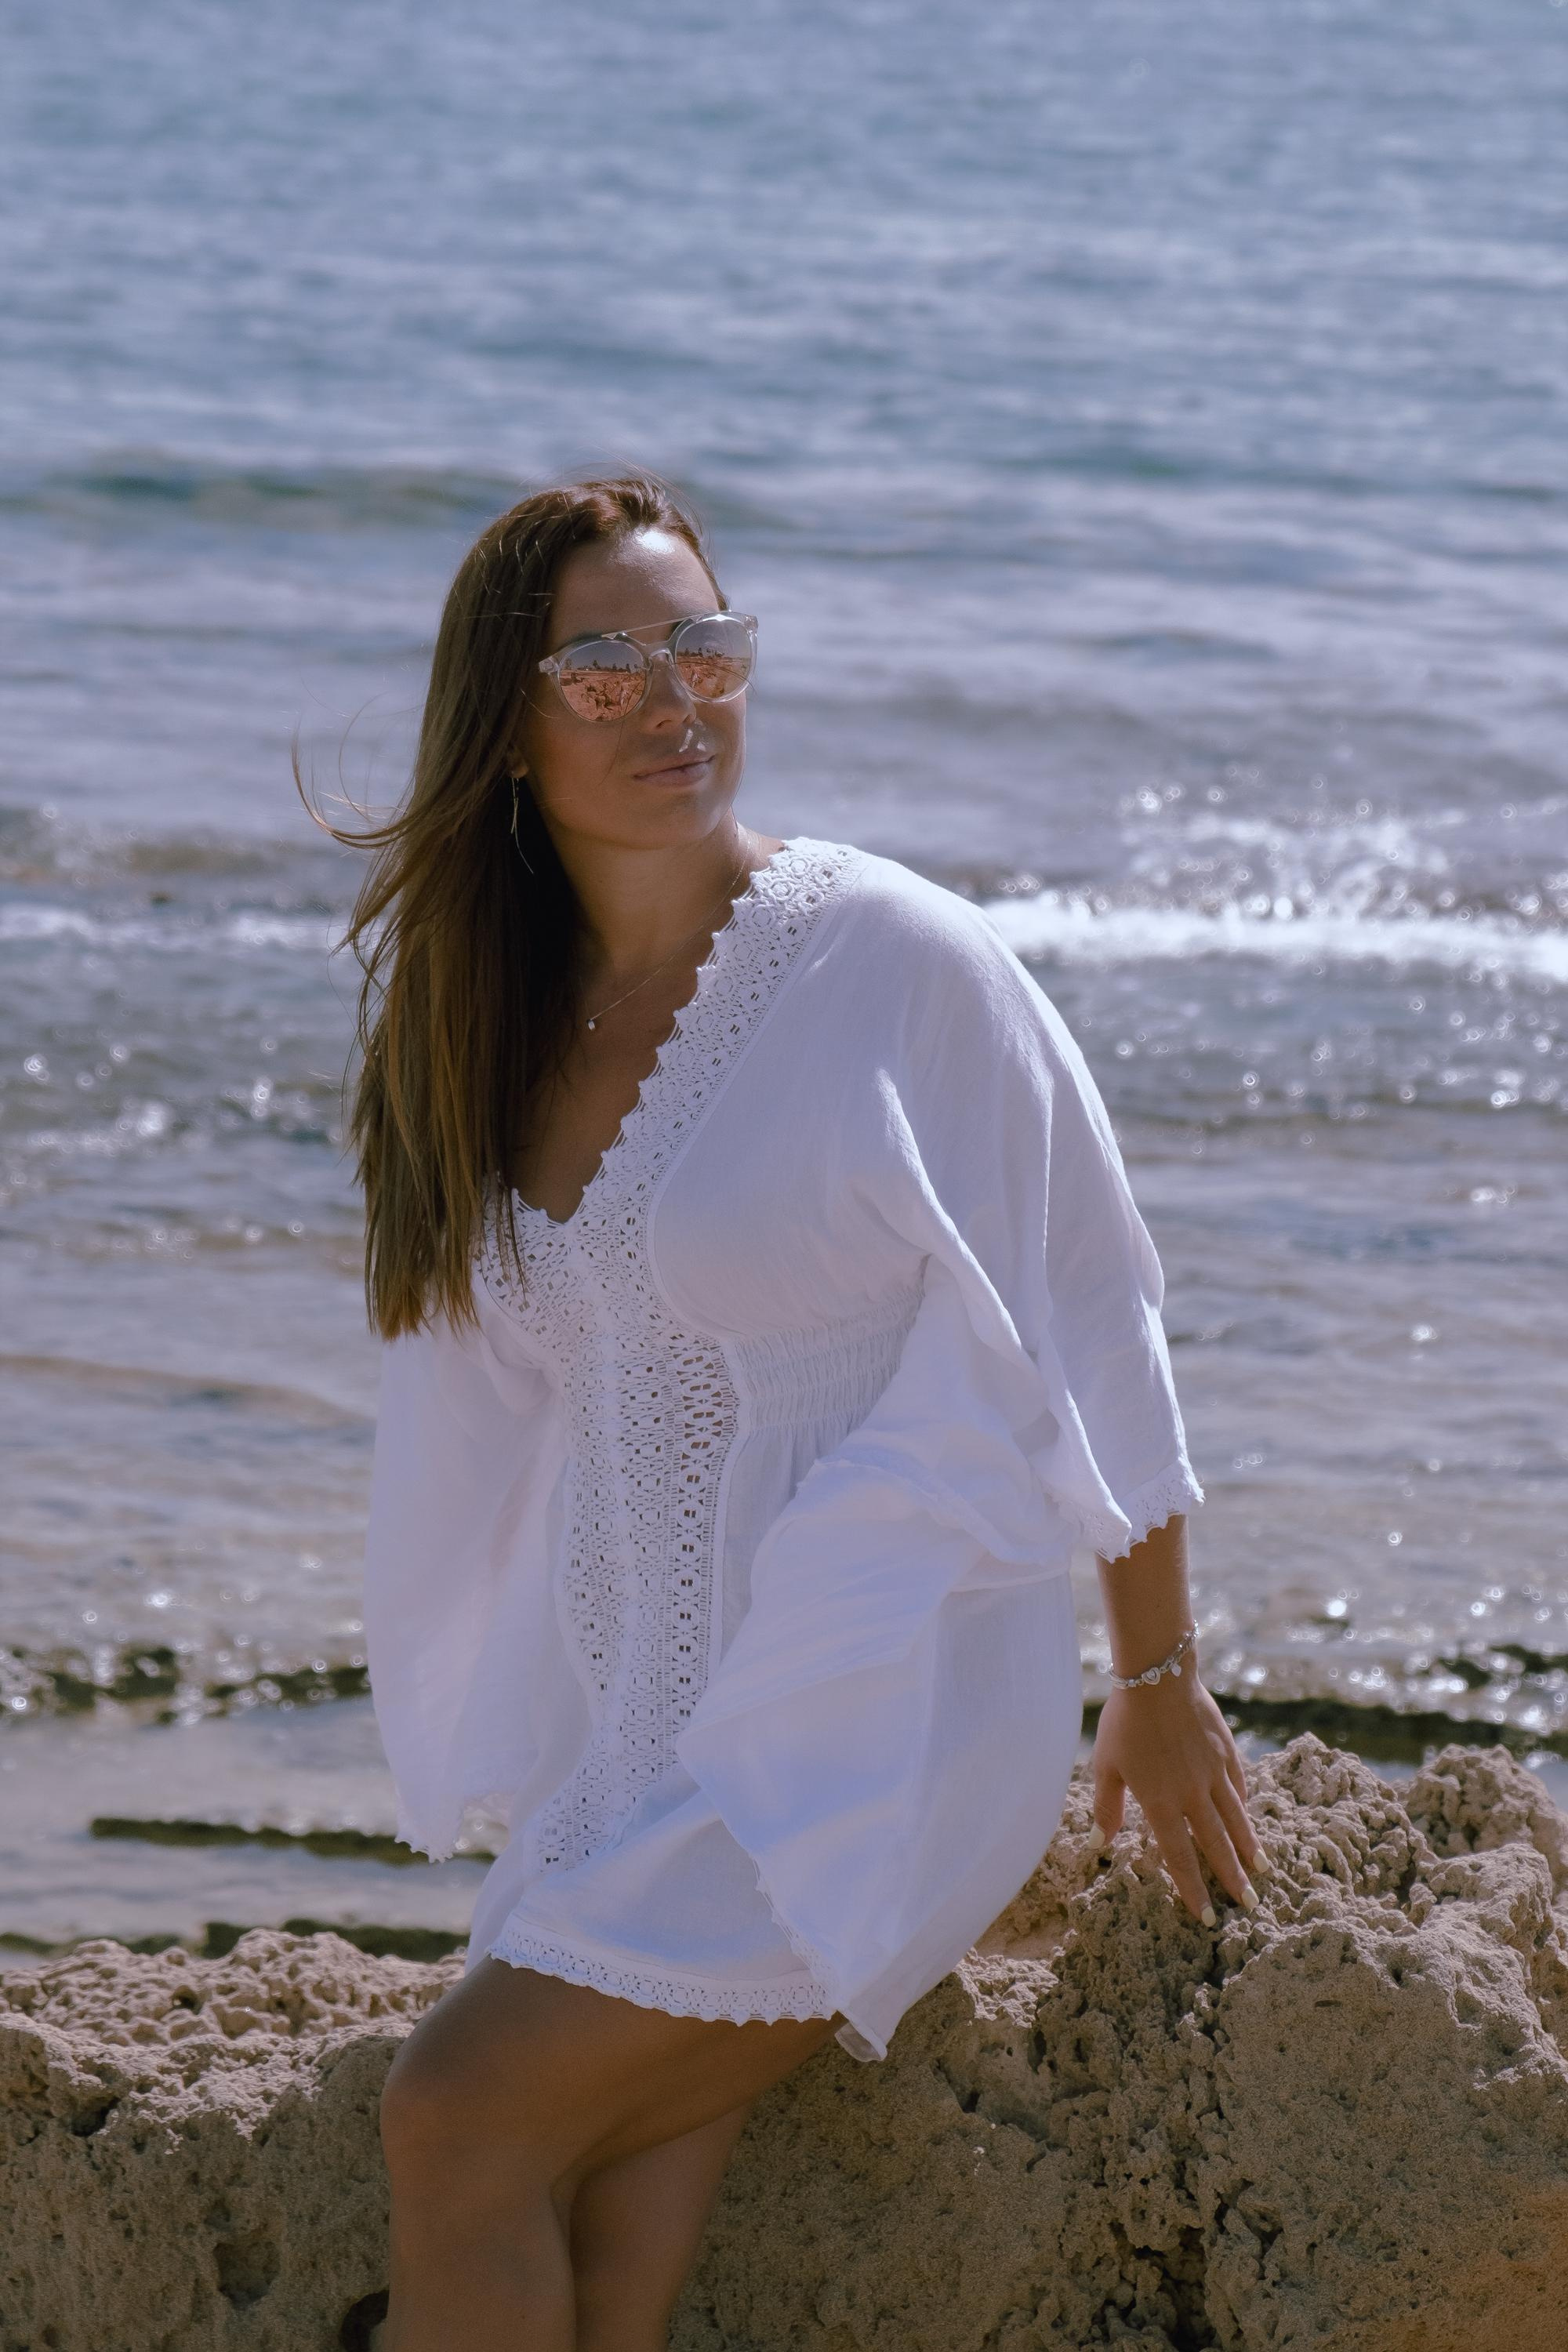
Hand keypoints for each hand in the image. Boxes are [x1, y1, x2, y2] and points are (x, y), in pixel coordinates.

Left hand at [1090, 1664, 1261, 1922]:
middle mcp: (1192, 1794)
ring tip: (1261, 1873)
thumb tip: (1099, 1843)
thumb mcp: (1106, 1765)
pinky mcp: (1226, 1752)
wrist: (1158, 1676)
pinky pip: (1237, 1787)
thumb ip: (1107, 1806)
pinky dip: (1243, 1807)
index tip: (1206, 1915)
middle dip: (1231, 1878)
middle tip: (1248, 1906)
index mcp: (1160, 1802)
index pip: (1179, 1856)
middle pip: (1215, 1845)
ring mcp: (1213, 1772)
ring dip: (1247, 1849)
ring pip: (1235, 1819)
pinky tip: (1247, 1820)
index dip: (1192, 1888)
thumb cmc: (1125, 1721)